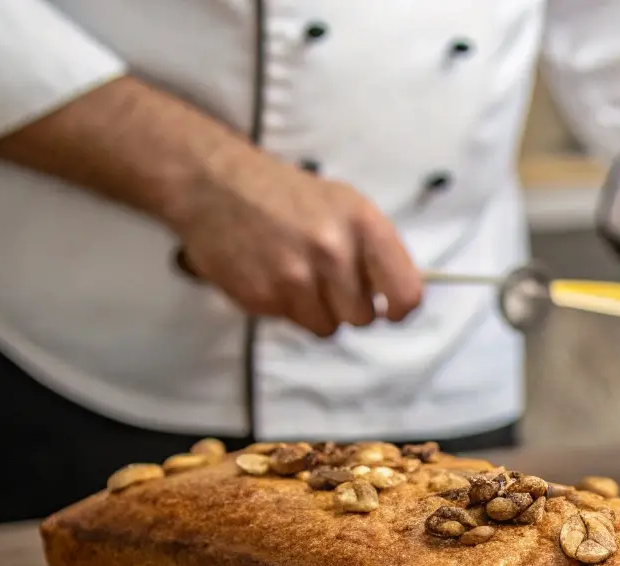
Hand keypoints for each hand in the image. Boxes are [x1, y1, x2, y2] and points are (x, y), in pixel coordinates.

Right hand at [167, 146, 423, 337]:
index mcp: (363, 224)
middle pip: (363, 317)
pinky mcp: (263, 296)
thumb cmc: (286, 194)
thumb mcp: (343, 204)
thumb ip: (372, 248)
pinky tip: (270, 275)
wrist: (214, 185)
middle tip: (327, 282)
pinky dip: (283, 306)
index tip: (391, 311)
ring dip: (315, 310)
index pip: (405, 291)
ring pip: (327, 327)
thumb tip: (394, 295)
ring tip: (296, 277)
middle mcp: (333, 251)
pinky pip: (291, 322)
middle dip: (348, 306)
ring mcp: (296, 277)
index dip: (400, 309)